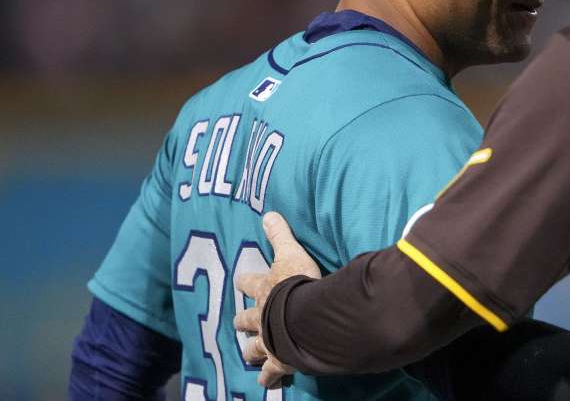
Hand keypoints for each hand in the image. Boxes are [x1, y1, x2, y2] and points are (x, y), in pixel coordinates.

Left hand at [233, 211, 322, 387]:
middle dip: (243, 323)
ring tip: (251, 357)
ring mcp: (269, 341)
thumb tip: (268, 213)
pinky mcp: (280, 360)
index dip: (246, 281)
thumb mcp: (290, 253)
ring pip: (255, 349)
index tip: (241, 280)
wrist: (304, 317)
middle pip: (246, 321)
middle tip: (240, 325)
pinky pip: (273, 372)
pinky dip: (270, 377)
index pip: (250, 282)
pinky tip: (268, 382)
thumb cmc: (298, 284)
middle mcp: (261, 317)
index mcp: (264, 290)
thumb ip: (280, 234)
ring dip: (253, 352)